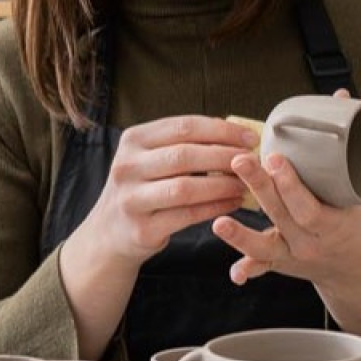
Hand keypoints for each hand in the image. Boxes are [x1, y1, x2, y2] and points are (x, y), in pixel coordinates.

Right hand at [60, 115, 258, 358]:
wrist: (109, 233)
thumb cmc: (142, 189)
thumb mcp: (150, 158)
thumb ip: (183, 145)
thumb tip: (236, 135)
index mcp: (133, 140)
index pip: (184, 127)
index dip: (221, 130)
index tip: (250, 137)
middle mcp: (127, 166)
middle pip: (185, 155)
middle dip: (225, 156)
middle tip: (252, 160)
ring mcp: (131, 199)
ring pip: (186, 187)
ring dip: (222, 185)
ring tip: (245, 184)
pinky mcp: (142, 229)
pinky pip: (187, 216)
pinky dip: (214, 208)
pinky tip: (232, 203)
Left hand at [211, 92, 360, 340]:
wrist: (356, 267)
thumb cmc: (357, 220)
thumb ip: (347, 144)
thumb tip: (341, 96)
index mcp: (336, 224)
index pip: (310, 205)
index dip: (291, 184)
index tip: (275, 157)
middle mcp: (313, 242)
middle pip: (283, 216)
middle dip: (261, 189)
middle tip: (240, 162)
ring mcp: (295, 255)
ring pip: (266, 246)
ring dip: (241, 235)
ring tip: (219, 222)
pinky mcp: (280, 263)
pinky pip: (263, 266)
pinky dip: (248, 269)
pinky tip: (234, 273)